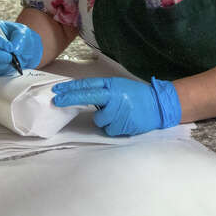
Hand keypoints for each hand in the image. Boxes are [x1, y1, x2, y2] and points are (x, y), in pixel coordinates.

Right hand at [0, 20, 42, 75]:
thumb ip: (19, 38)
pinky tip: (11, 65)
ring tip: (14, 60)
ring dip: (2, 63)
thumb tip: (14, 49)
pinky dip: (3, 69)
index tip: (9, 47)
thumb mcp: (22, 32)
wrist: (24, 49)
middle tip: (10, 57)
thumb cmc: (19, 37)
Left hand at [52, 77, 180, 135]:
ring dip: (105, 119)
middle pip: (86, 97)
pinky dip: (114, 127)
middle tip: (57, 101)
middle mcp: (113, 97)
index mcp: (112, 85)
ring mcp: (117, 112)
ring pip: (99, 119)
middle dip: (70, 99)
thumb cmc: (137, 96)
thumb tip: (82, 96)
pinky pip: (109, 129)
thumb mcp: (119, 87)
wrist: (158, 106)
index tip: (57, 90)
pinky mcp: (121, 126)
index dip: (71, 88)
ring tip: (119, 114)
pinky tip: (124, 121)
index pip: (87, 85)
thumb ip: (103, 91)